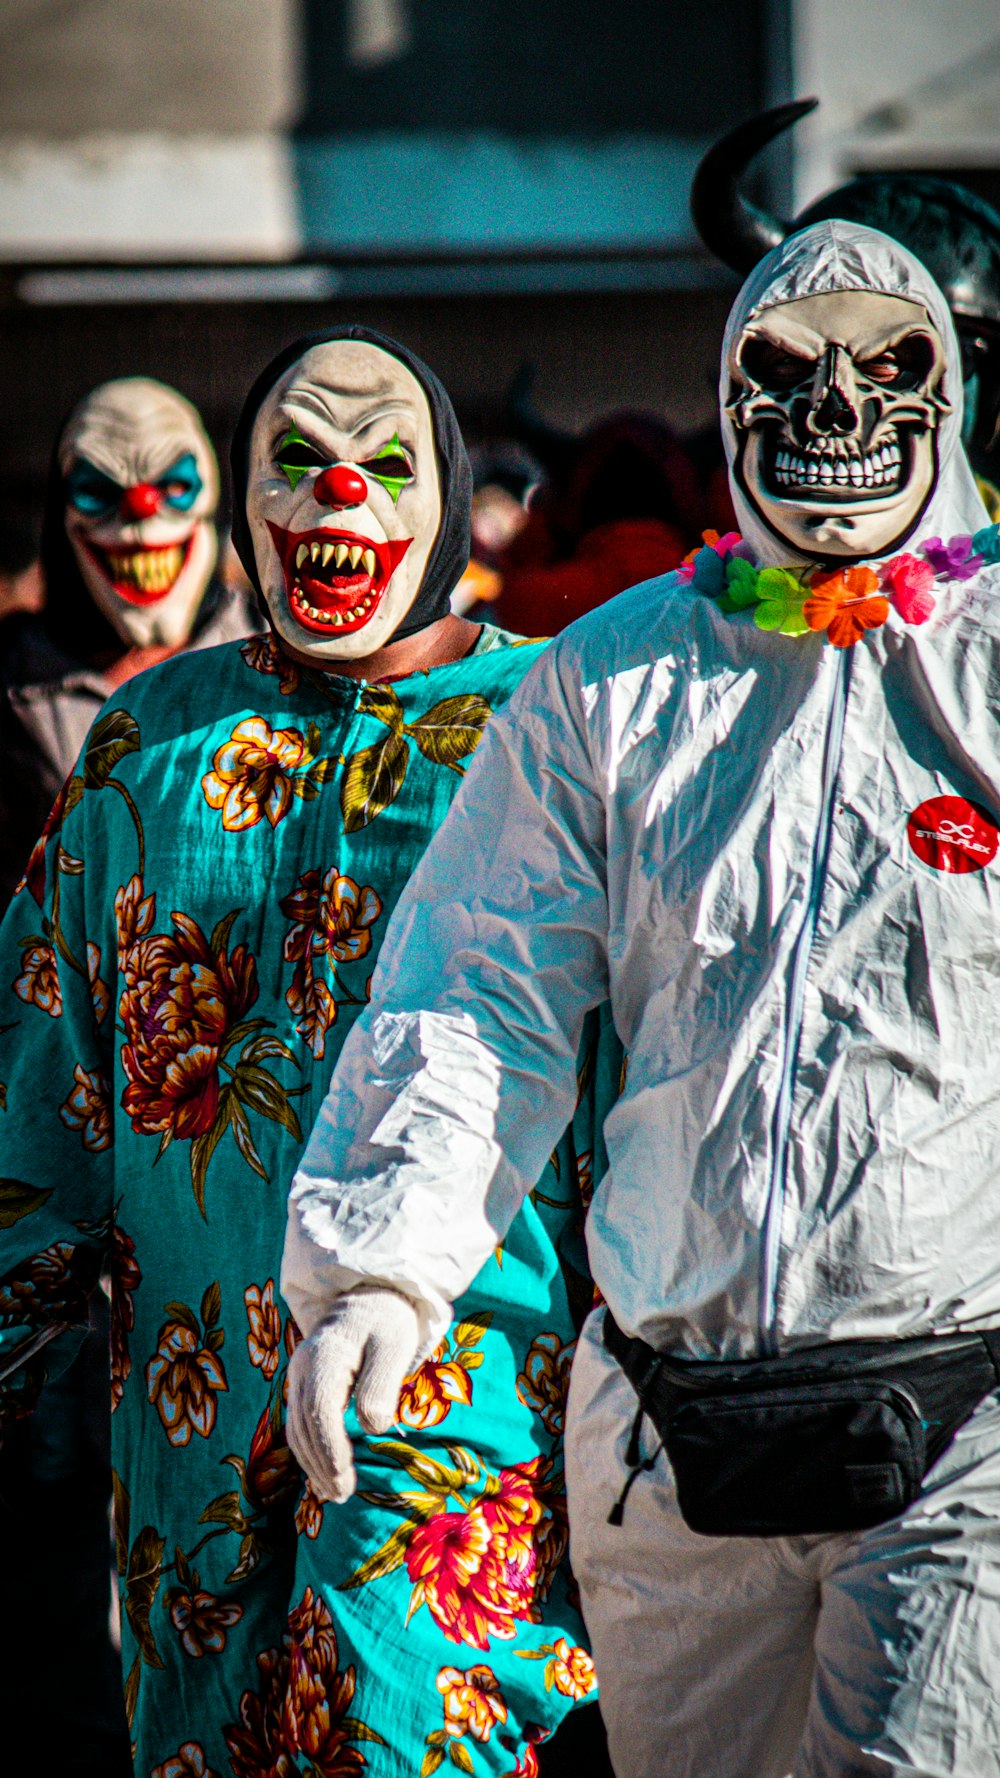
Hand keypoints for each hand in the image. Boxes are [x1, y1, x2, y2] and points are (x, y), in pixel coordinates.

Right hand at [285, 1287, 420, 1502]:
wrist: (372, 1297)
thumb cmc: (389, 1321)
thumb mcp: (395, 1346)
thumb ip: (382, 1385)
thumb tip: (373, 1428)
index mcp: (326, 1355)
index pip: (320, 1411)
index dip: (330, 1449)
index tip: (346, 1480)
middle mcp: (303, 1366)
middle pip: (303, 1424)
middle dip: (321, 1464)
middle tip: (343, 1496)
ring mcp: (299, 1375)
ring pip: (296, 1427)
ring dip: (312, 1463)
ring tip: (335, 1493)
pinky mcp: (303, 1383)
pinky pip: (299, 1422)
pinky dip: (308, 1450)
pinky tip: (323, 1473)